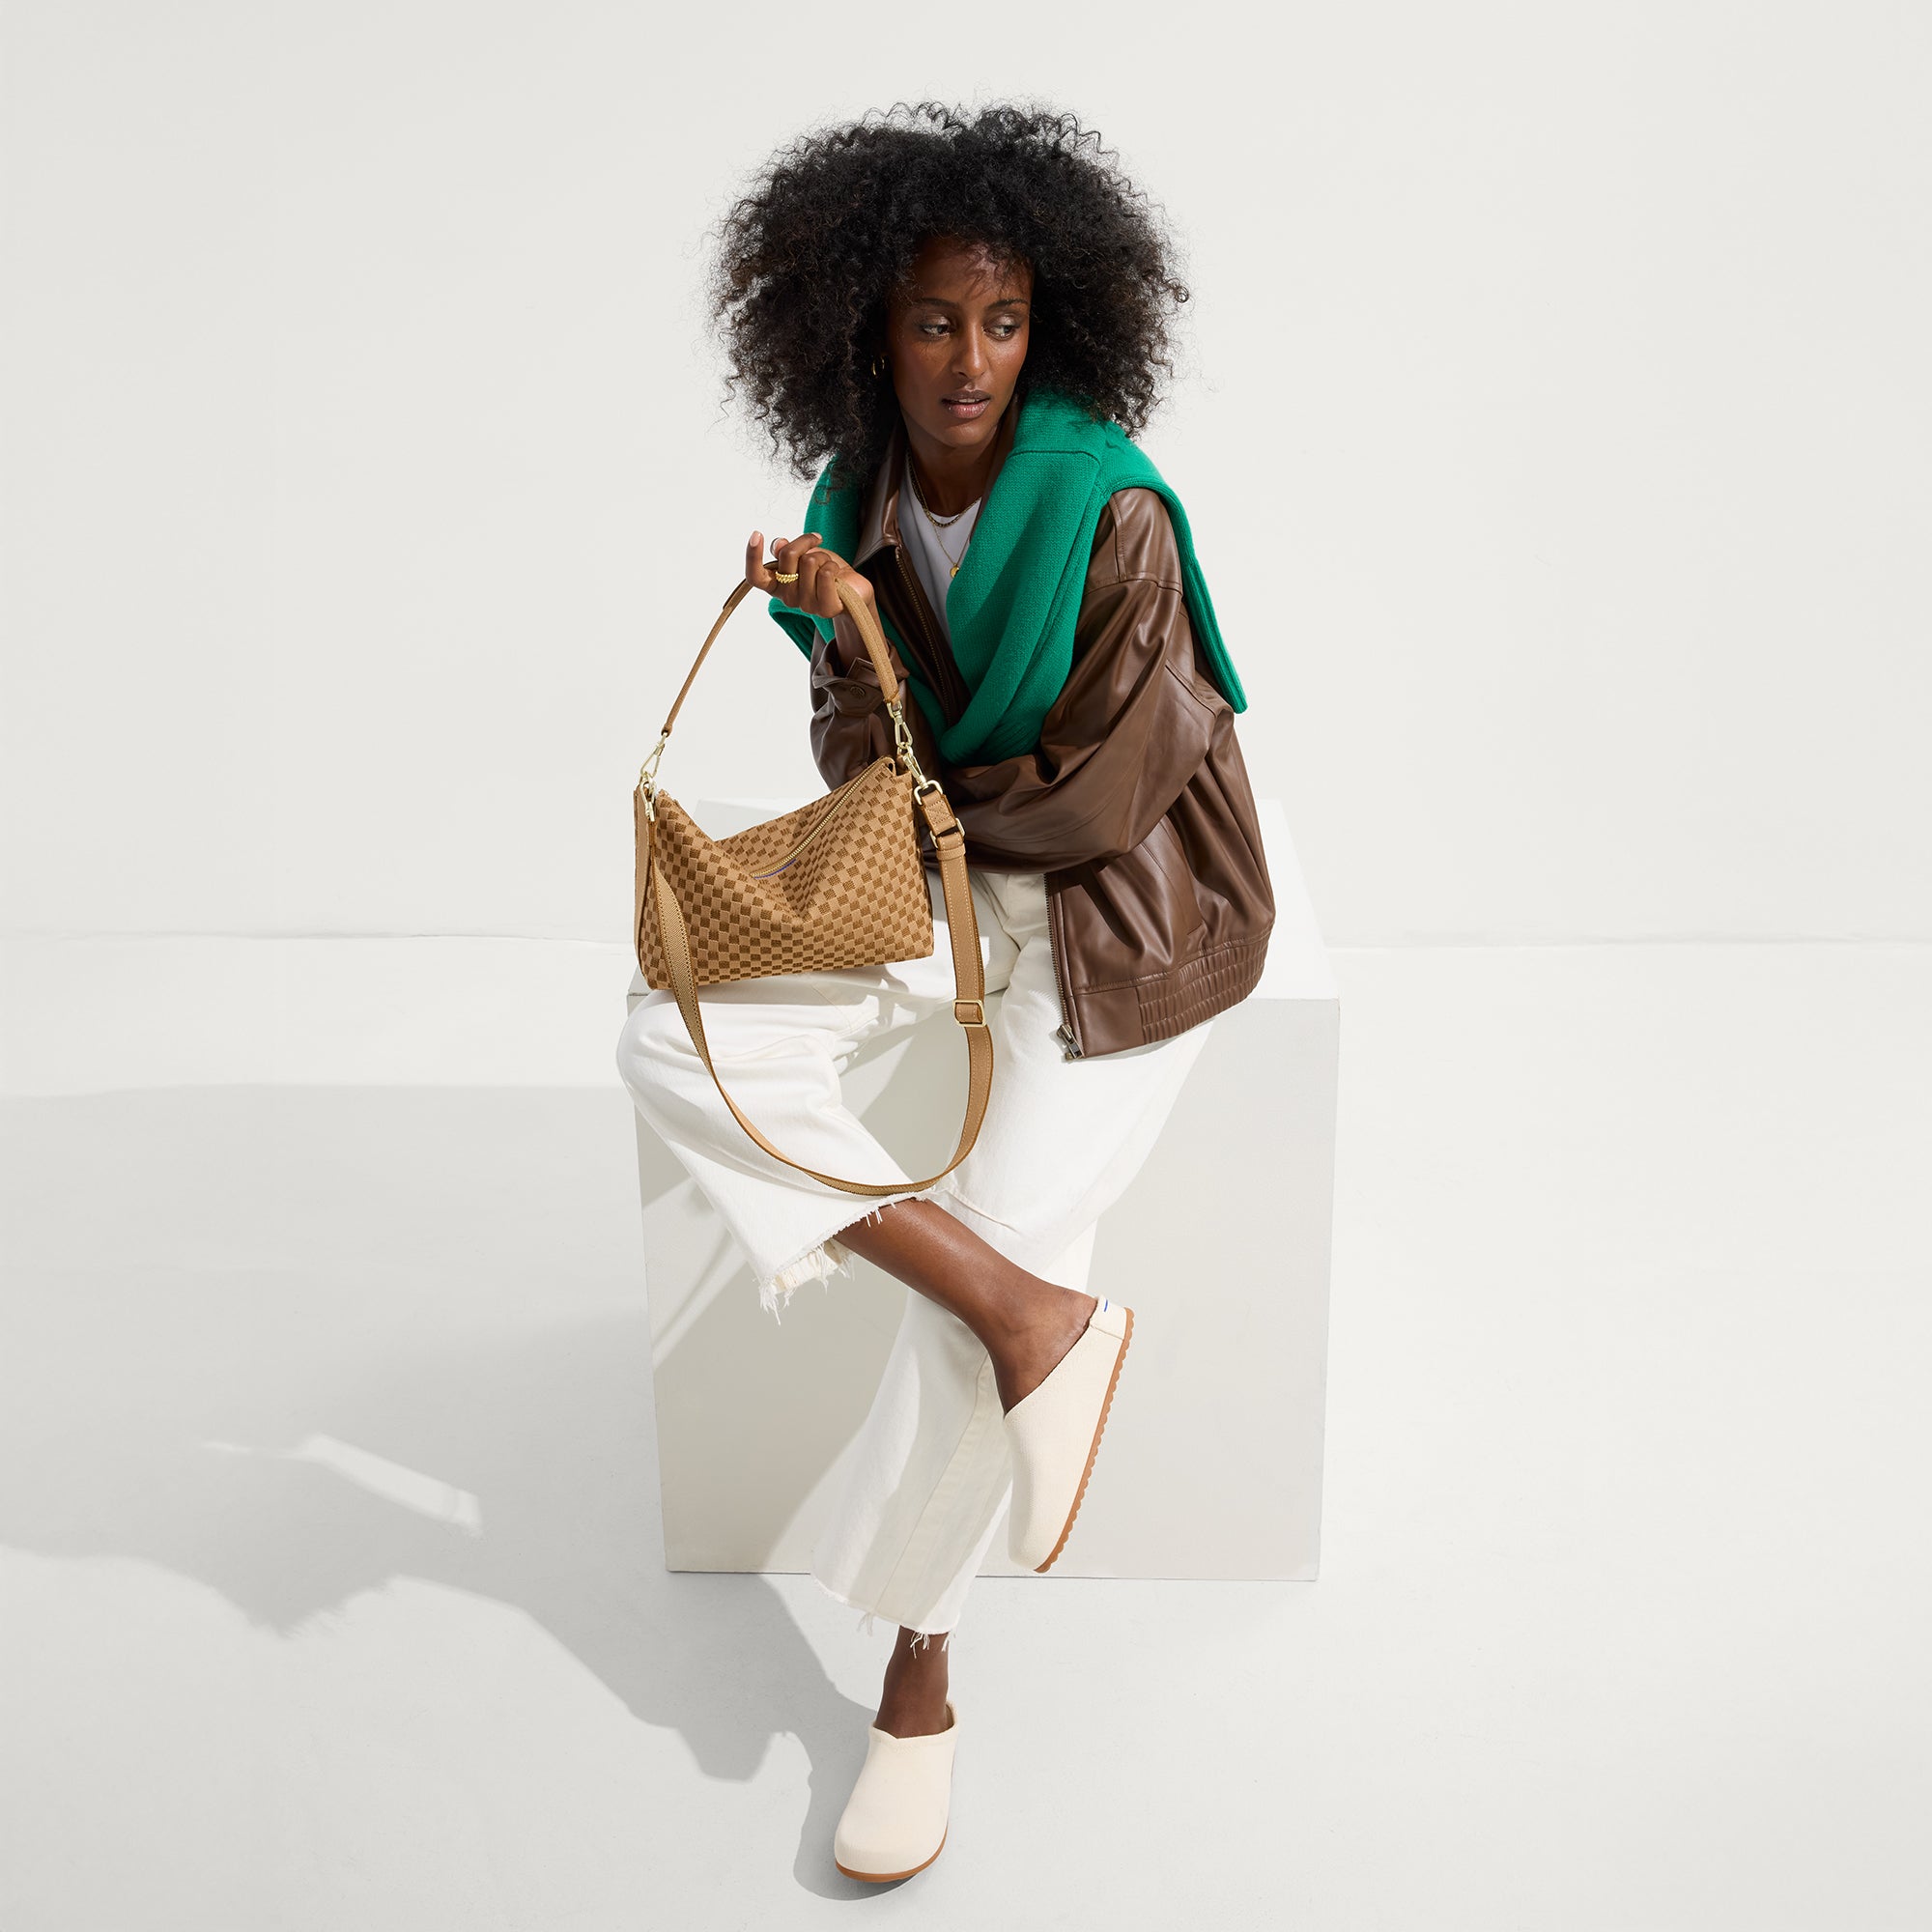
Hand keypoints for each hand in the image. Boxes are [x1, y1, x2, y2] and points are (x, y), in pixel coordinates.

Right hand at [745, 528, 874, 623]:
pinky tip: (836, 577)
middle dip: (805, 541)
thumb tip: (778, 545)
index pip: (756, 576)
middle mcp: (787, 598)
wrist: (853, 589)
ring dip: (824, 558)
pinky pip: (825, 573)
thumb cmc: (825, 571)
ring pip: (809, 561)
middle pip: (787, 555)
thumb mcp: (804, 554)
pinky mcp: (825, 608)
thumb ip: (787, 551)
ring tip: (828, 568)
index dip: (752, 556)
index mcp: (777, 585)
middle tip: (816, 542)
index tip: (756, 534)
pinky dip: (833, 566)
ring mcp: (806, 605)